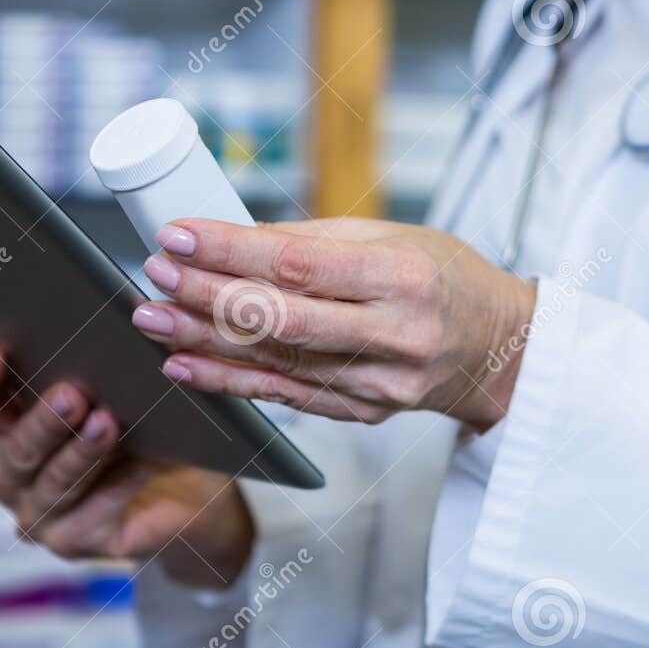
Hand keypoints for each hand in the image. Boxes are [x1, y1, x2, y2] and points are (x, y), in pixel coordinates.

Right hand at [0, 346, 254, 588]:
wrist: (187, 488)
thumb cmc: (145, 426)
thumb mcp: (124, 386)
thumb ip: (109, 356)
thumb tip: (123, 313)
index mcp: (10, 425)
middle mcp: (13, 473)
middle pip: (16, 446)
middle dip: (44, 420)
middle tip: (71, 393)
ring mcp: (39, 513)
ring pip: (53, 482)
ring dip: (80, 452)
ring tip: (107, 423)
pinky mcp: (74, 542)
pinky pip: (95, 511)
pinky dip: (122, 482)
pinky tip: (146, 459)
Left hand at [131, 217, 537, 431]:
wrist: (498, 349)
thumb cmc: (444, 278)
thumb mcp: (393, 237)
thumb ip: (314, 243)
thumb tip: (231, 240)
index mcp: (404, 277)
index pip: (302, 265)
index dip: (232, 250)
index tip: (179, 234)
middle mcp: (394, 335)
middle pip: (281, 320)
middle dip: (206, 296)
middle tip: (154, 275)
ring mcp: (379, 384)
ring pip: (274, 363)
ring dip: (202, 340)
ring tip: (150, 317)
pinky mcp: (362, 413)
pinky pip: (283, 397)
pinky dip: (228, 381)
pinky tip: (183, 364)